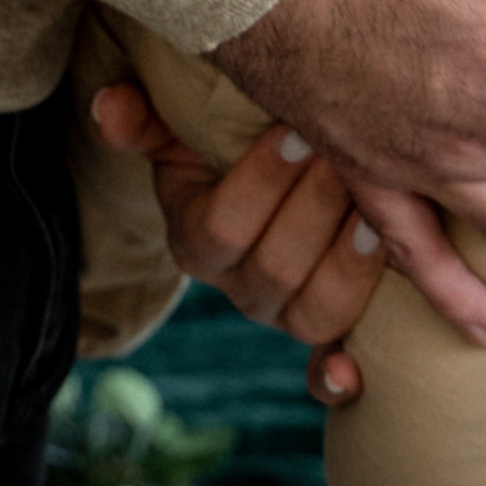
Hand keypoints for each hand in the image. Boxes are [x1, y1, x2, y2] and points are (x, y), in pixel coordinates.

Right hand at [92, 79, 380, 396]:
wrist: (254, 183)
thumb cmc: (223, 146)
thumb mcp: (182, 130)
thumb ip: (147, 122)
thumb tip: (110, 107)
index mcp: (197, 241)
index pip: (221, 227)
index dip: (261, 183)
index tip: (297, 132)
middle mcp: (239, 287)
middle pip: (273, 270)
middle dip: (315, 210)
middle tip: (347, 158)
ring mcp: (282, 315)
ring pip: (310, 314)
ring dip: (346, 271)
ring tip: (375, 220)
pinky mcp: (323, 333)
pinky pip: (320, 375)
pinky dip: (334, 377)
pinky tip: (349, 372)